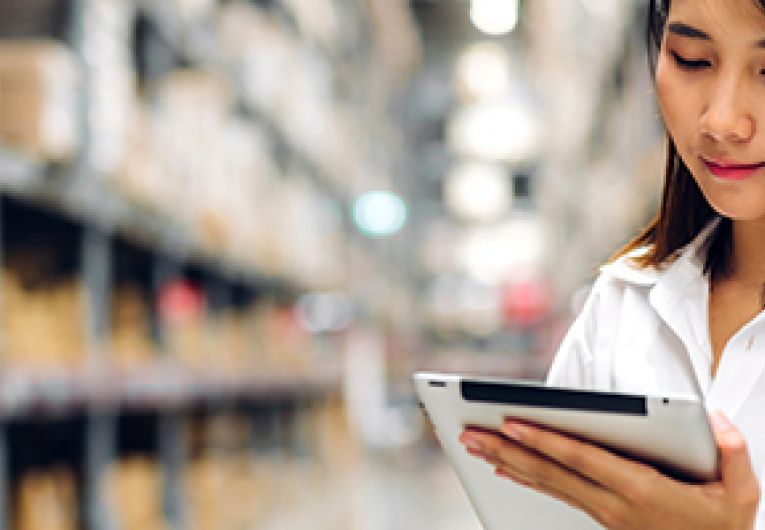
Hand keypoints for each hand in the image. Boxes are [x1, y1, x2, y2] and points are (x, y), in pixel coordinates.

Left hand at [459, 411, 759, 529]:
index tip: (511, 423)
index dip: (545, 440)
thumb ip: (732, 451)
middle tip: (467, 434)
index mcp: (640, 490)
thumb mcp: (742, 491)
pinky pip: (555, 494)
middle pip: (549, 471)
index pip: (582, 459)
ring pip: (546, 482)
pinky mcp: (599, 516)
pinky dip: (526, 479)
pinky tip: (505, 470)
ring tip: (474, 445)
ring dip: (506, 462)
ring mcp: (602, 513)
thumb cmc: (723, 525)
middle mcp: (612, 502)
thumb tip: (715, 418)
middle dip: (505, 450)